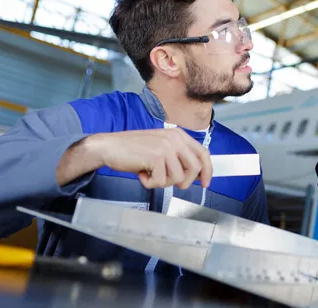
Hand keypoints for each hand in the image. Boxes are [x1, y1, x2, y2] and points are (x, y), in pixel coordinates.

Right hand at [57, 128, 212, 189]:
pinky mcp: (157, 157)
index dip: (207, 170)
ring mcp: (167, 147)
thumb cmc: (133, 149)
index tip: (206, 183)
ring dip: (163, 182)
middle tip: (168, 181)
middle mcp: (175, 139)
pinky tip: (142, 173)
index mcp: (178, 135)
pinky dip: (150, 183)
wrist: (109, 147)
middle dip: (184, 181)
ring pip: (179, 178)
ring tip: (151, 174)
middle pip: (195, 168)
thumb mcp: (161, 148)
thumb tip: (195, 174)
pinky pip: (162, 181)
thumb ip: (178, 157)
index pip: (203, 153)